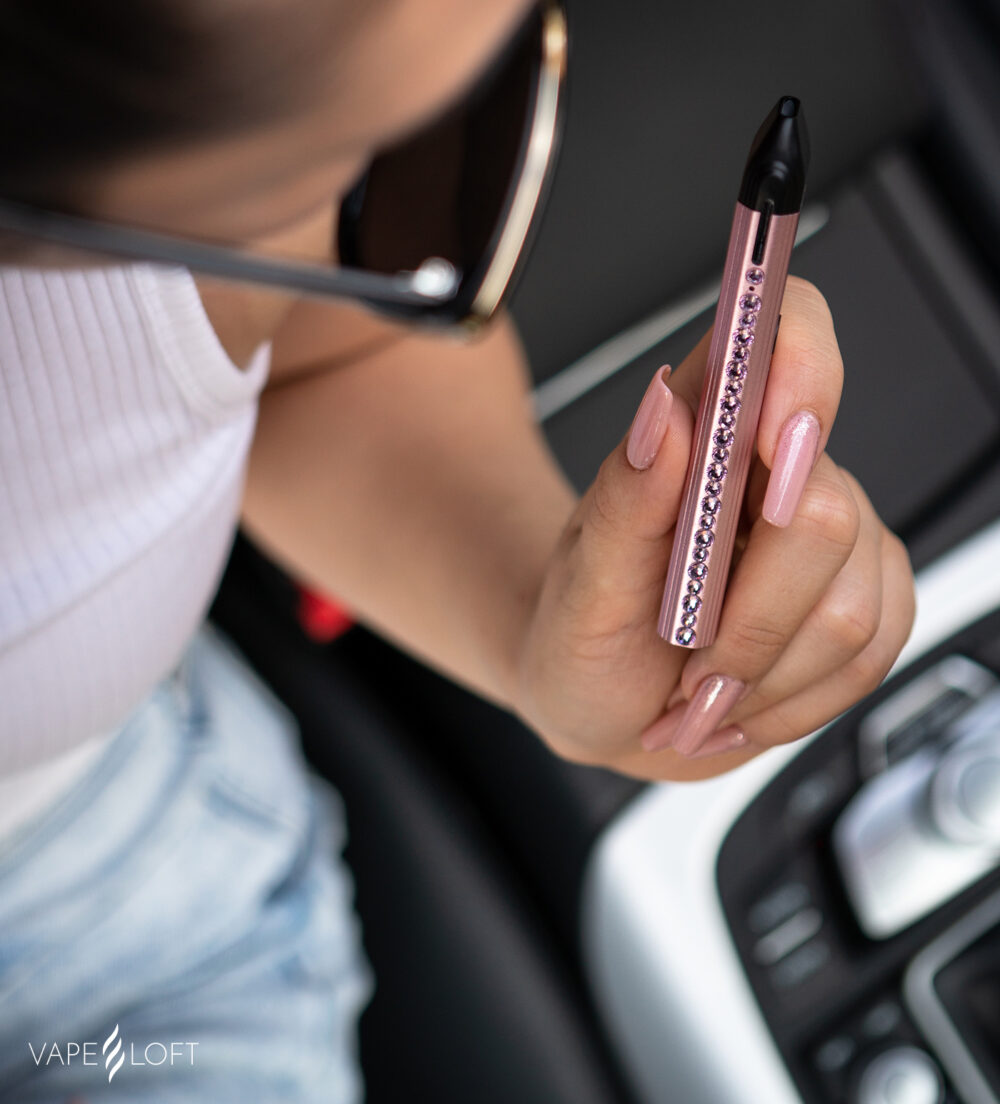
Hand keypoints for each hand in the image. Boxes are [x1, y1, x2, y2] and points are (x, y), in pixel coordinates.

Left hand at [516, 278, 914, 780]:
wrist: (601, 699)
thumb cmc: (584, 633)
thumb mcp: (580, 579)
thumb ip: (624, 499)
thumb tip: (660, 414)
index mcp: (700, 427)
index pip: (783, 330)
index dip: (802, 367)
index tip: (777, 443)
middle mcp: (776, 469)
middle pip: (825, 514)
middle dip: (748, 616)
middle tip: (688, 649)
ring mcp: (833, 536)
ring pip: (851, 609)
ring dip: (762, 672)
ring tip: (701, 683)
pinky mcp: (866, 599)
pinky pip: (868, 658)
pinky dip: (792, 702)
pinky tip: (741, 695)